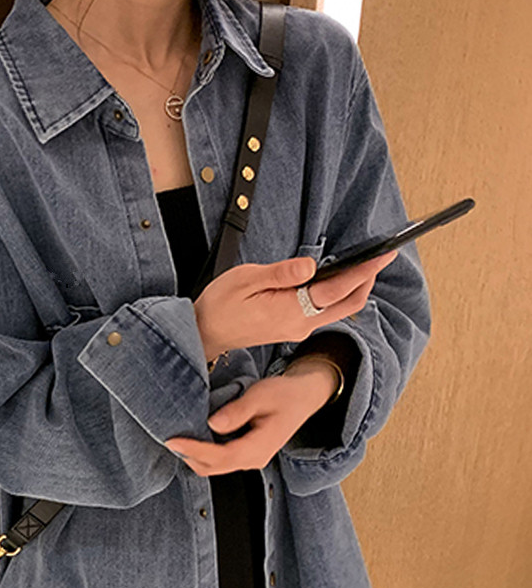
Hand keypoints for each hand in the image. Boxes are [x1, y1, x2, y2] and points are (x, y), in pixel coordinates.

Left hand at [164, 361, 337, 475]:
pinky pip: (220, 459)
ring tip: (176, 437)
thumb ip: (237, 411)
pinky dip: (203, 452)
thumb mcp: (260, 395)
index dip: (194, 450)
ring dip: (194, 456)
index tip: (173, 440)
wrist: (303, 397)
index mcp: (259, 447)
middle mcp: (254, 459)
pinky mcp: (246, 453)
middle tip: (168, 438)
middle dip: (189, 456)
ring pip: (214, 467)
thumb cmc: (283, 394)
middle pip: (213, 467)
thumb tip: (213, 424)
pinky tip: (193, 437)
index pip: (220, 456)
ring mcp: (250, 459)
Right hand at [193, 248, 398, 360]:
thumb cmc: (219, 305)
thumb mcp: (245, 279)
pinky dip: (338, 294)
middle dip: (368, 279)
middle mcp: (301, 325)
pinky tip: (338, 278)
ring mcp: (299, 329)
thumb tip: (310, 266)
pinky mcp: (294, 328)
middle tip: (382, 255)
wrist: (205, 333)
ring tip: (365, 264)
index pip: (336, 289)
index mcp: (290, 311)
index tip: (383, 254)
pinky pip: (325, 311)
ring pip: (339, 309)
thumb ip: (281, 273)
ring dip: (355, 288)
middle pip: (348, 304)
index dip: (364, 271)